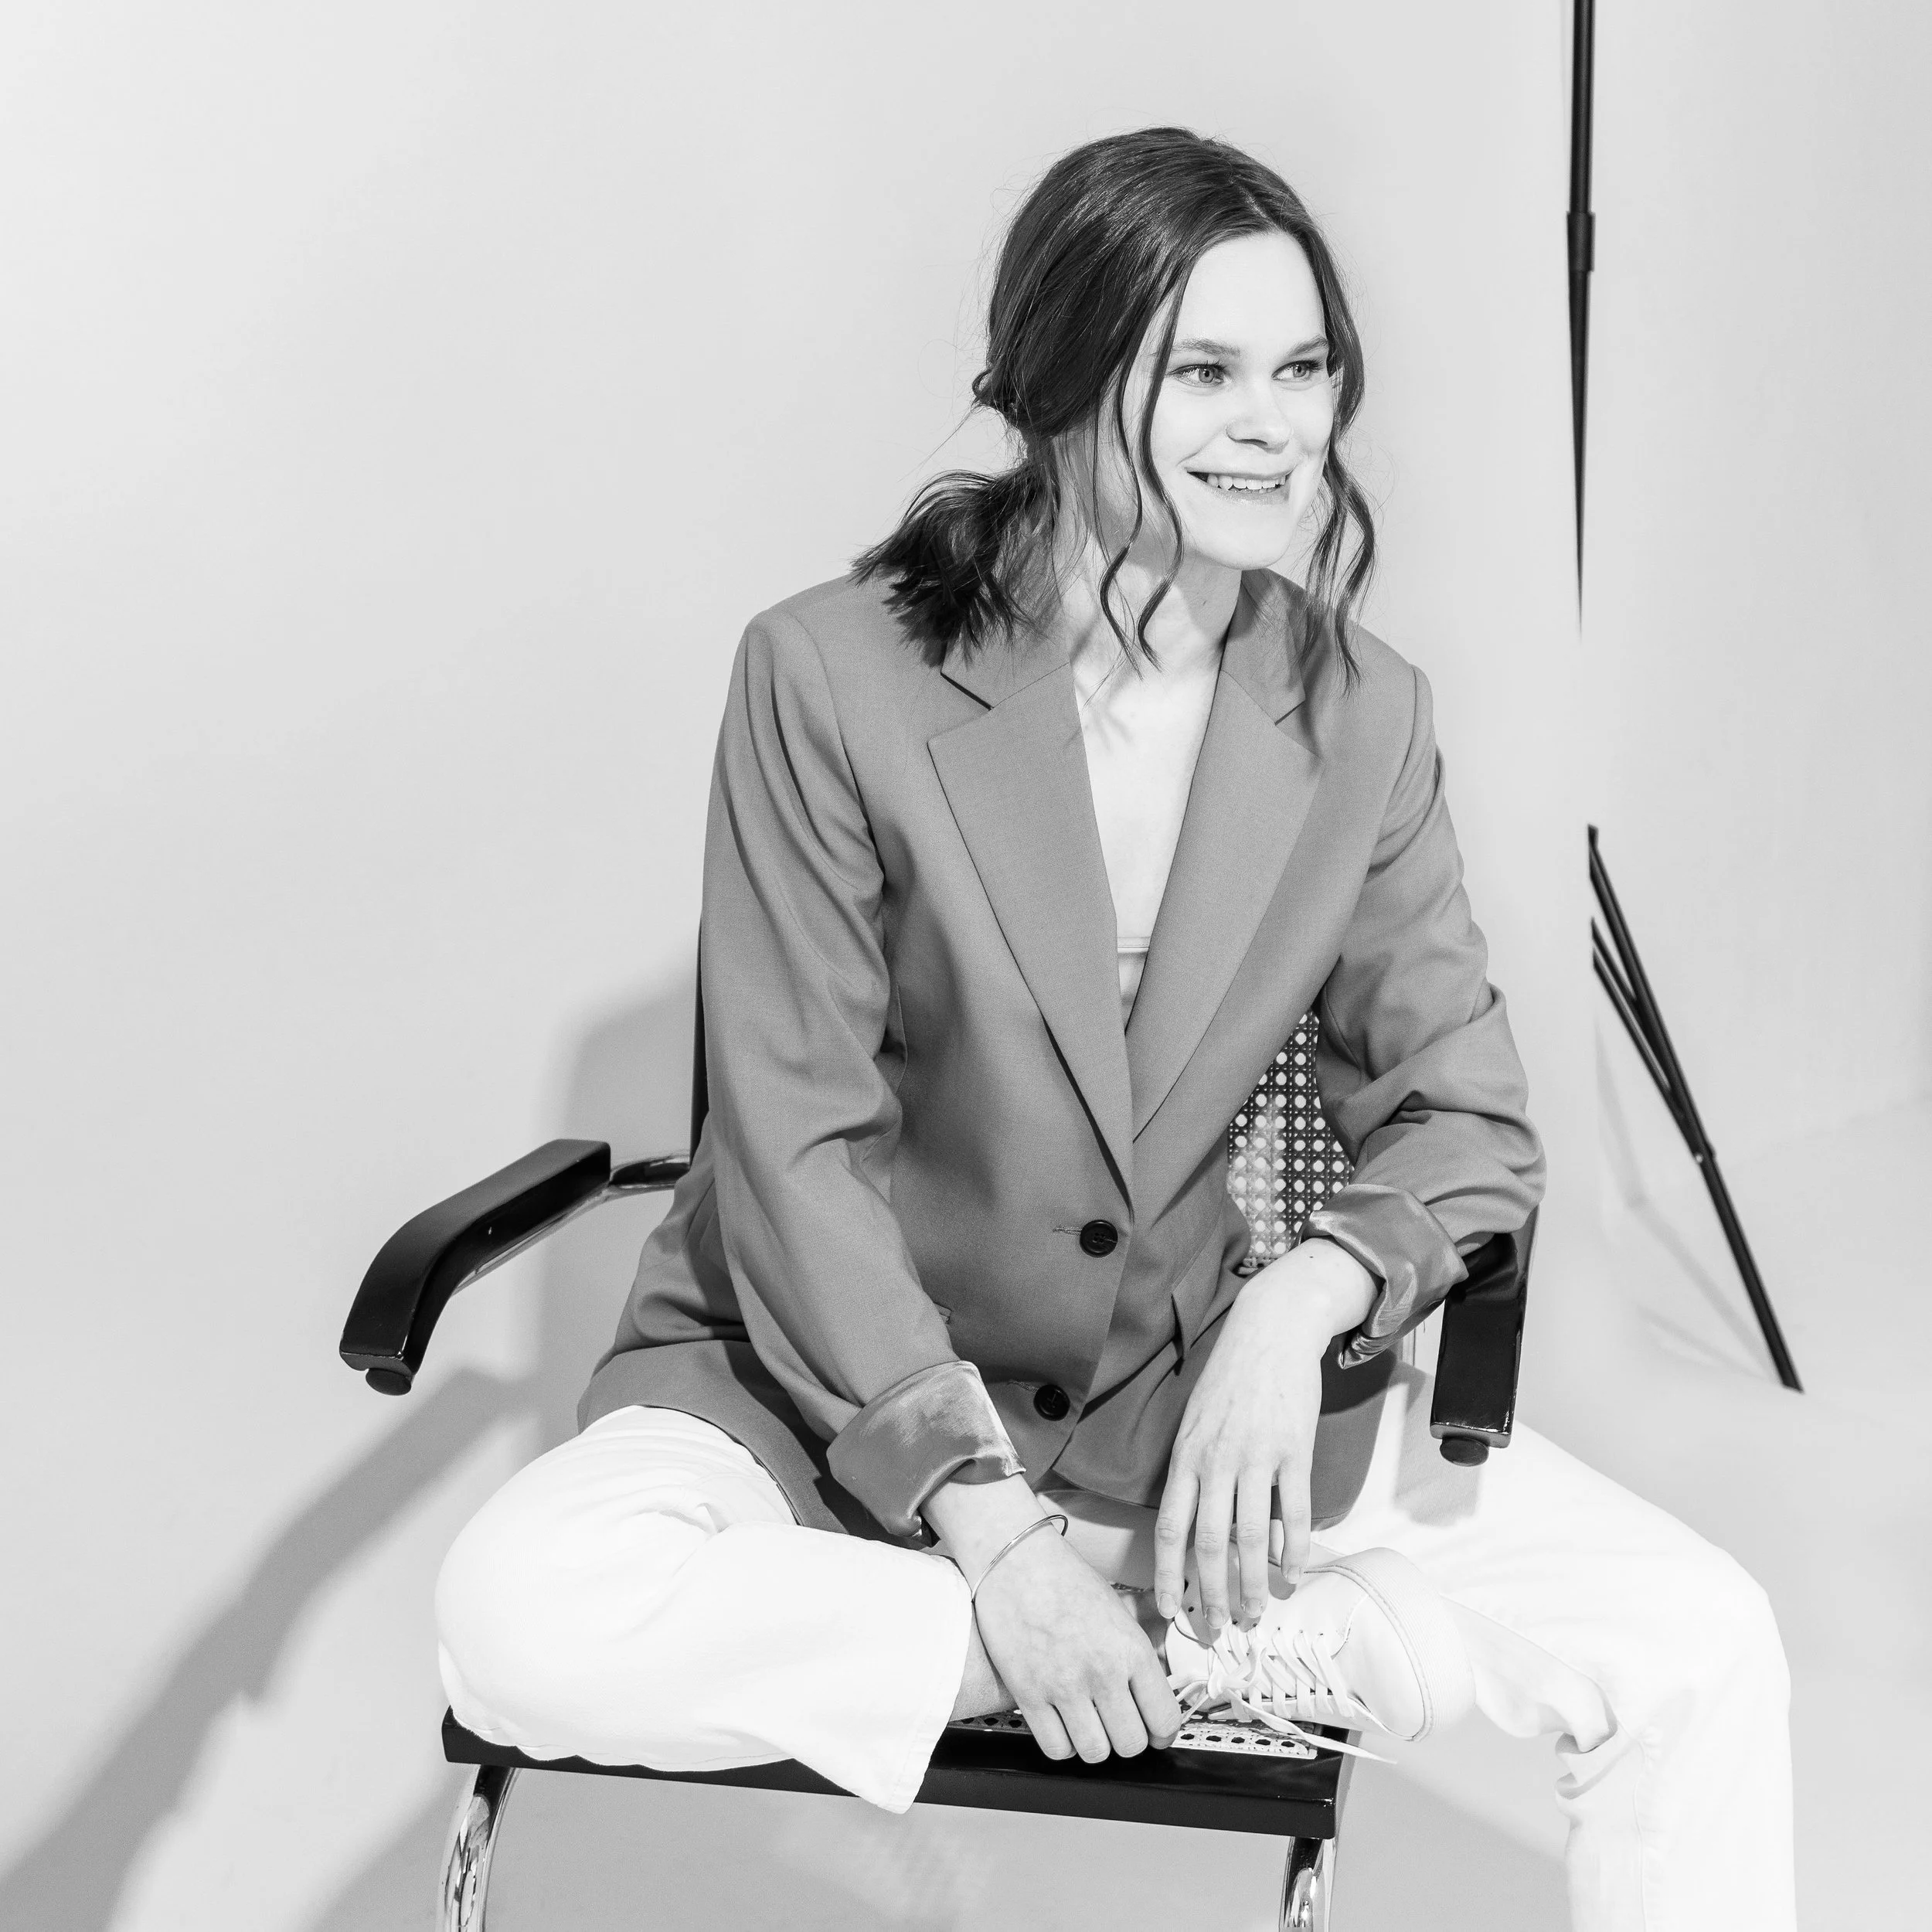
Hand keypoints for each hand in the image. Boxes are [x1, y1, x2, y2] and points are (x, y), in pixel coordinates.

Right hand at [968, 1522, 1182, 1761]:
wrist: (1013, 1560)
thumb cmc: (1064, 1578)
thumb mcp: (1117, 1606)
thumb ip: (1140, 1647)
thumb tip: (1161, 1679)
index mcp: (1131, 1649)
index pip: (1163, 1719)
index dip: (1161, 1733)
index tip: (1155, 1732)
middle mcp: (1102, 1672)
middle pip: (1130, 1744)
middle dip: (1127, 1739)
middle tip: (1118, 1725)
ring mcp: (1064, 1686)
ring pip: (1095, 1753)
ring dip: (1094, 1743)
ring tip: (1088, 1724)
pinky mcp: (1028, 1695)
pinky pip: (1056, 1748)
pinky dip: (1062, 1744)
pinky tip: (1061, 1724)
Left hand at [1153, 1240, 1374, 1638]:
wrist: (1270, 1330)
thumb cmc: (1228, 1379)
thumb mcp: (1193, 1420)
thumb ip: (1190, 1470)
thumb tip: (1189, 1525)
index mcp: (1185, 1457)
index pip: (1169, 1529)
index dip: (1167, 1576)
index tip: (1168, 1612)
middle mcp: (1215, 1462)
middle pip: (1209, 1544)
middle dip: (1210, 1595)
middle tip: (1217, 1631)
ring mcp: (1256, 1457)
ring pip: (1252, 1538)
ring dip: (1252, 1584)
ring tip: (1253, 1615)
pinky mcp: (1293, 1452)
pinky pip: (1294, 1513)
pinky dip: (1293, 1551)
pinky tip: (1291, 1576)